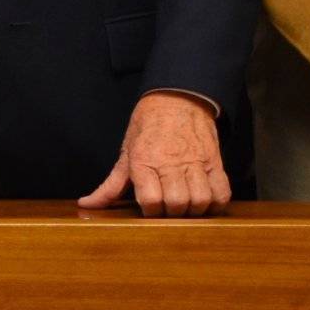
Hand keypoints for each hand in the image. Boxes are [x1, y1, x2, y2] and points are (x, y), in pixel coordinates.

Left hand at [78, 92, 230, 217]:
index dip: (150, 212)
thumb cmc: (148, 124)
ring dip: (193, 210)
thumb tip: (87, 204)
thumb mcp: (126, 152)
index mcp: (144, 160)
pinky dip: (216, 202)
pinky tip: (205, 200)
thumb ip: (110, 184)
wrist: (177, 96)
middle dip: (171, 213)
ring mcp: (195, 161)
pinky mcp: (214, 160)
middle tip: (168, 208)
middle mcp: (170, 161)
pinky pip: (221, 191)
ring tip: (186, 206)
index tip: (150, 208)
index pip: (150, 200)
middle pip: (176, 204)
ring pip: (200, 200)